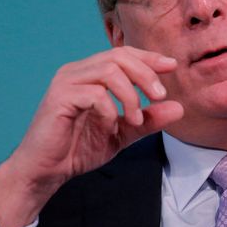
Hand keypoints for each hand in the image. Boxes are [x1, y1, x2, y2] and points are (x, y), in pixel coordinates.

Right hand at [0, 47, 183, 226]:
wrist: (46, 171)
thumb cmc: (79, 149)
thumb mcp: (123, 133)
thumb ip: (149, 120)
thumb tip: (179, 108)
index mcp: (91, 74)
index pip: (124, 54)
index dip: (149, 57)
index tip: (172, 66)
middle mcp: (78, 71)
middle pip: (119, 56)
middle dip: (145, 73)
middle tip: (160, 95)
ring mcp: (67, 82)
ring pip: (109, 70)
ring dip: (130, 94)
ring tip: (136, 118)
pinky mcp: (59, 98)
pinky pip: (94, 93)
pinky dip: (110, 109)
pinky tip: (111, 126)